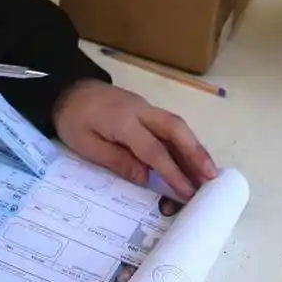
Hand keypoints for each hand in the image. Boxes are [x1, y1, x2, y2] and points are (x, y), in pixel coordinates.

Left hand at [54, 81, 217, 199]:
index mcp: (125, 121)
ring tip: (209, 171)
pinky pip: (169, 125)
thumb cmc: (74, 120)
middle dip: (196, 152)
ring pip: (177, 125)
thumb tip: (145, 178)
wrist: (68, 89)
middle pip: (176, 129)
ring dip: (195, 147)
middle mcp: (142, 111)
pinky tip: (190, 158)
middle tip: (212, 176)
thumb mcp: (86, 145)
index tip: (188, 191)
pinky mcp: (145, 110)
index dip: (173, 171)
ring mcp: (145, 108)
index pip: (154, 149)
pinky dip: (184, 141)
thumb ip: (116, 160)